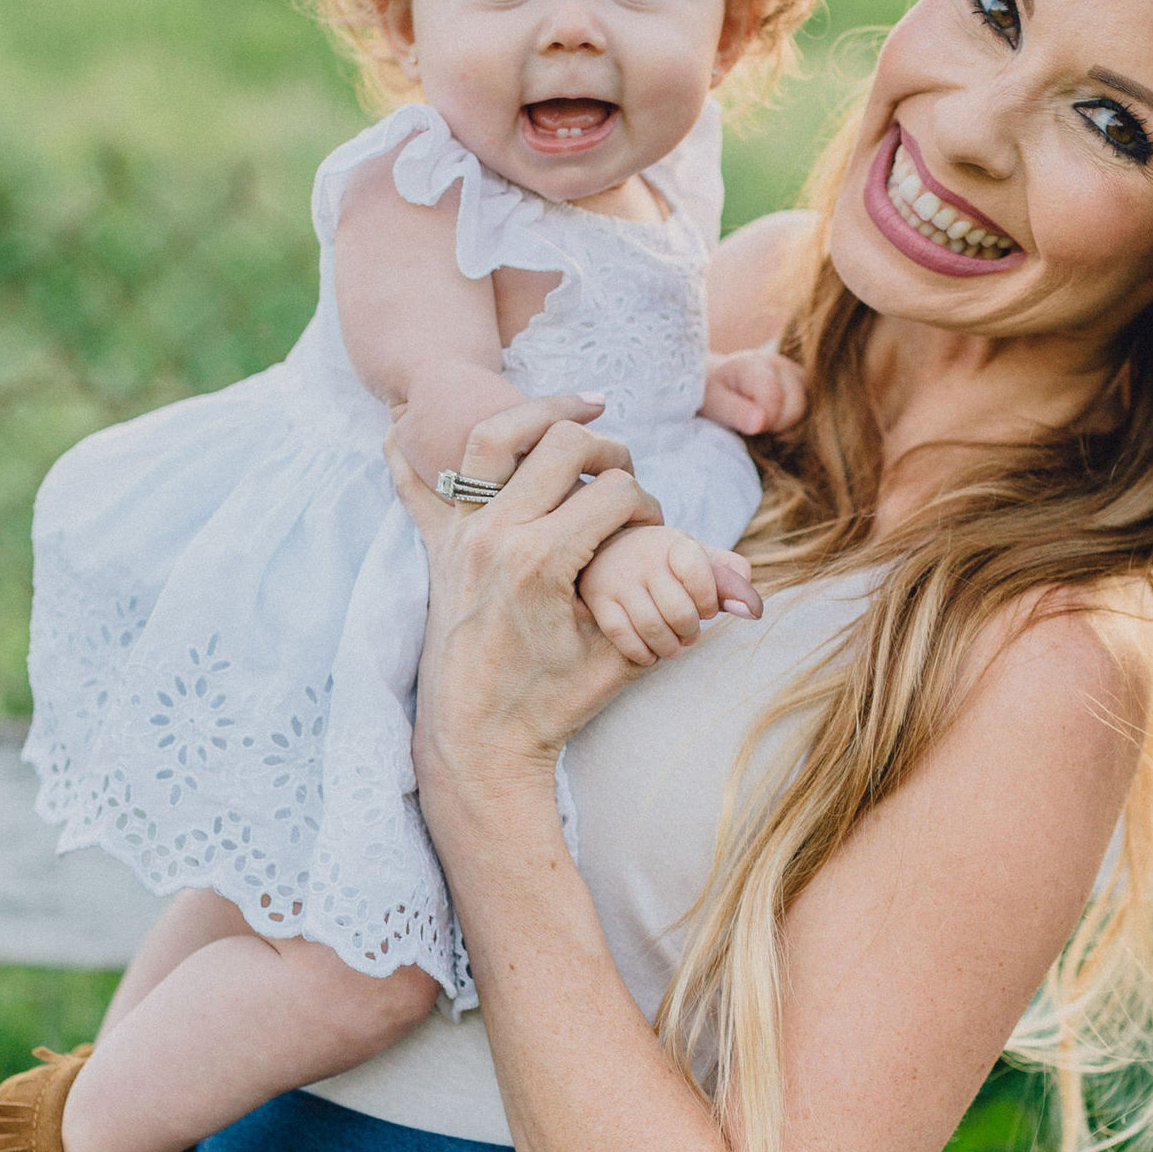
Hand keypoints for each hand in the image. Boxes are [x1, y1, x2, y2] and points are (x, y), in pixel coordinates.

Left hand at [385, 399, 666, 817]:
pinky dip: (406, 449)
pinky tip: (407, 418)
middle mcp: (496, 536)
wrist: (475, 743)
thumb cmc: (551, 705)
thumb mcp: (623, 658)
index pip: (616, 491)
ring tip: (577, 409)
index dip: (648, 506)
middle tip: (623, 474)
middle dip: (609, 449)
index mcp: (543, 563)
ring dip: (538, 413)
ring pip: (493, 435)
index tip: (652, 531)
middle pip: (564, 443)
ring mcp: (460, 536)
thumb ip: (679, 613)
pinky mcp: (437, 547)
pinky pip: (411, 483)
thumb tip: (746, 591)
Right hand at [578, 525, 762, 667]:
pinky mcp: (599, 600)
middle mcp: (644, 558)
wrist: (608, 548)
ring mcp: (619, 579)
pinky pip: (623, 636)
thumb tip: (755, 612)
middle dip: (690, 631)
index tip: (708, 610)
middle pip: (679, 611)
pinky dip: (641, 653)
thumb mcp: (699, 558)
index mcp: (675, 544)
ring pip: (652, 628)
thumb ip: (731, 580)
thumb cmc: (665, 560)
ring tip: (673, 647)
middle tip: (690, 634)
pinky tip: (649, 654)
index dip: (710, 601)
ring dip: (669, 647)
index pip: (701, 574)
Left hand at [701, 345, 807, 438]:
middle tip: (754, 424)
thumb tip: (759, 423)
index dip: (764, 421)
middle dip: (776, 425)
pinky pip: (812, 412)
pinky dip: (796, 423)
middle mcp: (782, 365)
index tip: (748, 427)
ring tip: (763, 420)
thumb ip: (735, 412)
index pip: (774, 398)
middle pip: (797, 406)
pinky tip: (776, 420)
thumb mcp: (714, 403)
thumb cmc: (714, 394)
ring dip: (787, 424)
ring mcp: (798, 374)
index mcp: (755, 364)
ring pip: (808, 410)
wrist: (721, 381)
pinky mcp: (807, 386)